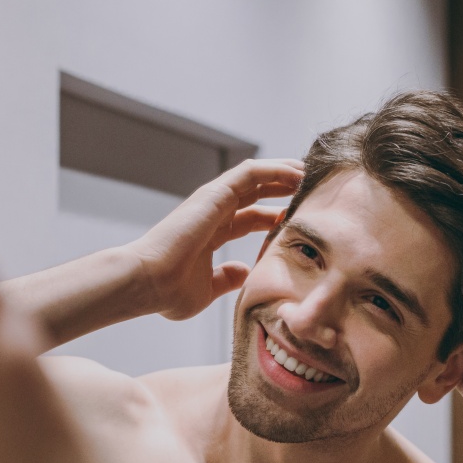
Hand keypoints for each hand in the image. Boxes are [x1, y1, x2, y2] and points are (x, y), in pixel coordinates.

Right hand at [127, 159, 301, 320]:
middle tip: (315, 191)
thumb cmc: (168, 293)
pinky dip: (275, 169)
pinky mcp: (213, 194)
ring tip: (312, 174)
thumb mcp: (207, 289)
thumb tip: (243, 272)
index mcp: (211, 234)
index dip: (277, 217)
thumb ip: (226, 279)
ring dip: (285, 173)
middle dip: (285, 190)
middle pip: (256, 194)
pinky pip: (251, 172)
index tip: (303, 221)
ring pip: (256, 177)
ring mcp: (212, 202)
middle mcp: (212, 213)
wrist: (147, 283)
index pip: (251, 217)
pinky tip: (298, 172)